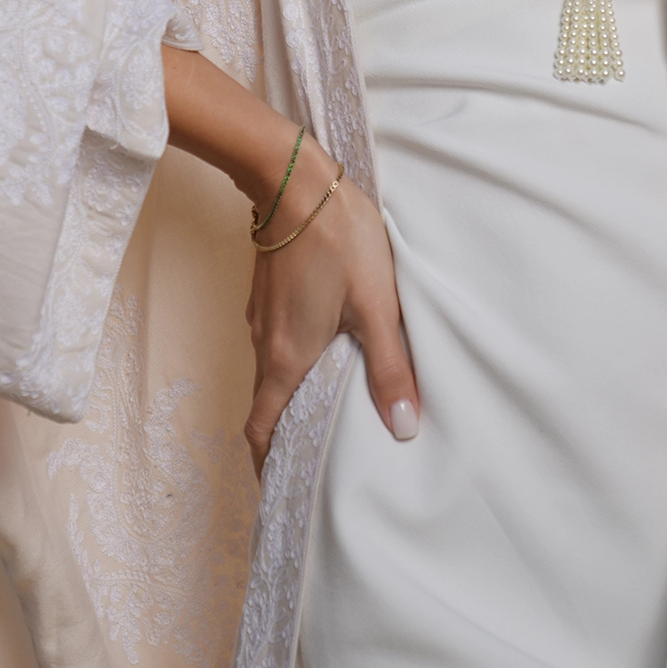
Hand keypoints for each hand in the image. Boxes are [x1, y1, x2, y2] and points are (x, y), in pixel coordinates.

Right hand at [243, 132, 418, 476]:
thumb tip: (404, 427)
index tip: (282, 488)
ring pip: (273, 372)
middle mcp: (266, 343)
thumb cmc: (336, 238)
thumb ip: (391, 366)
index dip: (269, 464)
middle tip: (316, 457)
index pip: (263, 429)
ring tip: (331, 408)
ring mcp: (262, 317)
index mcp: (287, 357)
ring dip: (293, 396)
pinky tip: (327, 350)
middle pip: (267, 406)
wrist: (293, 178)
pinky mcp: (267, 294)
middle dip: (286, 435)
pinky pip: (275, 342)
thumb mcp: (376, 304)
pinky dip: (294, 361)